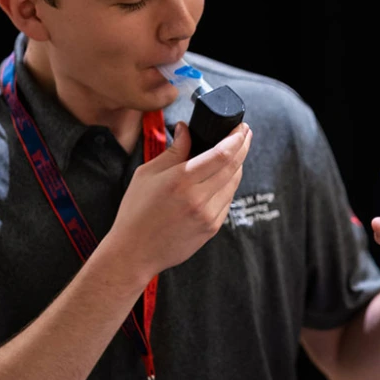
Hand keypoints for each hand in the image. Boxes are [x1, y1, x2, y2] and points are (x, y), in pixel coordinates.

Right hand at [110, 121, 251, 272]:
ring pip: (233, 184)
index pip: (222, 154)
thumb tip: (186, 128)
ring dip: (238, 165)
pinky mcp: (212, 228)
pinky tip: (223, 178)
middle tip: (245, 133)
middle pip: (234, 166)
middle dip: (243, 146)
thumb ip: (173, 151)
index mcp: (181, 180)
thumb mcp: (147, 174)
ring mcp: (208, 216)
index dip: (236, 138)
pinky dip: (228, 186)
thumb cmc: (136, 212)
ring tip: (235, 152)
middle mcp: (199, 198)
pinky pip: (227, 201)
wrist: (134, 252)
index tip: (241, 126)